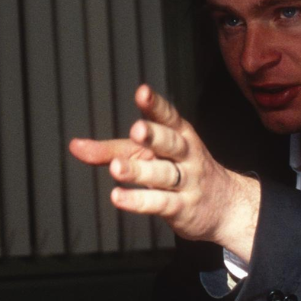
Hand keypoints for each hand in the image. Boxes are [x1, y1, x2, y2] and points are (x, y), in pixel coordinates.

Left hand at [68, 84, 259, 260]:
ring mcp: (187, 181)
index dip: (155, 105)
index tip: (142, 92)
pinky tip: (118, 197)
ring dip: (139, 170)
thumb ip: (111, 150)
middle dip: (154, 136)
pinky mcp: (184, 208)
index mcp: (179, 134)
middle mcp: (186, 154)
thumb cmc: (179, 171)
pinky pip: (160, 202)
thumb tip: (74, 146)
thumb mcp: (147, 155)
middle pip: (170, 143)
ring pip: (163, 174)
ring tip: (116, 167)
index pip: (168, 116)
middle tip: (136, 130)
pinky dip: (139, 200)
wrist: (225, 206)